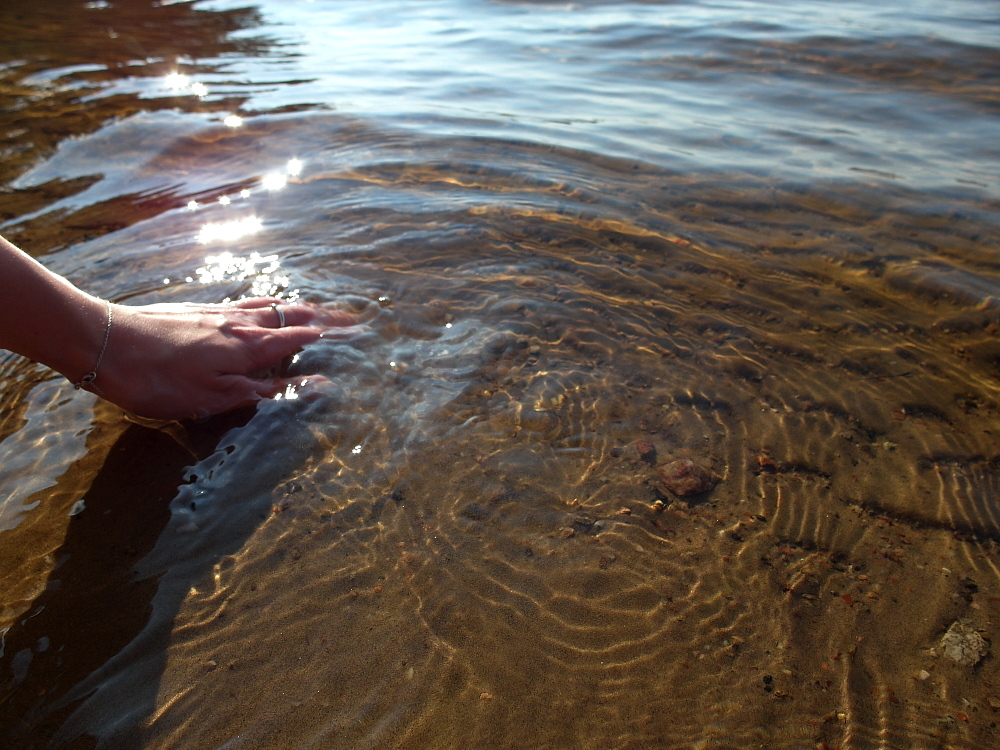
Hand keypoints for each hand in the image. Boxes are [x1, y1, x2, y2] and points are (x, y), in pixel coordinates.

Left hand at [87, 297, 356, 420]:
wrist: (102, 342)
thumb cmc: (157, 379)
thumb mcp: (212, 397)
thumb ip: (262, 389)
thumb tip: (310, 384)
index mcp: (247, 348)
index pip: (298, 338)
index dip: (329, 335)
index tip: (357, 331)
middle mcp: (238, 324)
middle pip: (288, 316)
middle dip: (322, 317)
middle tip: (348, 317)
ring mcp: (217, 313)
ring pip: (267, 306)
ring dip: (296, 308)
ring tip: (314, 309)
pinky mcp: (196, 311)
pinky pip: (245, 303)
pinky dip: (267, 303)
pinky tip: (262, 305)